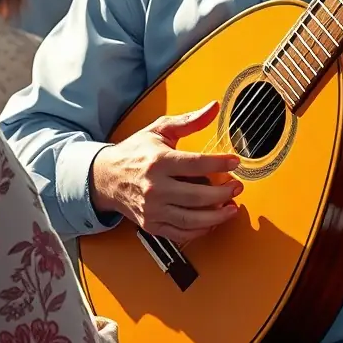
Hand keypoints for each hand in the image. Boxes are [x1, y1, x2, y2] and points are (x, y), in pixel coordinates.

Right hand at [90, 101, 241, 244]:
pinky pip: (181, 233)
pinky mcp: (151, 224)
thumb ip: (189, 121)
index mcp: (158, 161)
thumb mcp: (159, 130)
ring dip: (217, 216)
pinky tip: (212, 222)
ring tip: (231, 207)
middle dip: (224, 193)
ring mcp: (153, 209)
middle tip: (237, 187)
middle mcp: (154, 187)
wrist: (105, 177)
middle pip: (198, 195)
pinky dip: (200, 230)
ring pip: (192, 219)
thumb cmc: (134, 153)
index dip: (220, 163)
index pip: (196, 164)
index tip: (234, 162)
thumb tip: (213, 108)